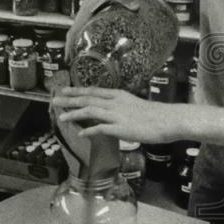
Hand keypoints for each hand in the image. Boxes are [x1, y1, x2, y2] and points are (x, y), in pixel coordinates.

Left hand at [51, 87, 185, 143]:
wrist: (168, 120)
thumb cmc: (155, 115)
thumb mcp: (134, 105)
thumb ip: (120, 107)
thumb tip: (110, 112)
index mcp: (118, 95)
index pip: (93, 91)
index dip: (77, 91)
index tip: (64, 90)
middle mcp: (115, 102)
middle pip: (87, 98)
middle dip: (69, 99)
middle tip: (55, 100)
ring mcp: (117, 114)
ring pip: (90, 110)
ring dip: (74, 113)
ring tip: (61, 116)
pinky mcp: (120, 128)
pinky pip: (100, 128)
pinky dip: (88, 130)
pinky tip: (80, 133)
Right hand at [65, 0, 138, 60]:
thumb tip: (136, 7)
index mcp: (84, 15)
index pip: (73, 33)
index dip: (70, 46)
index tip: (69, 58)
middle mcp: (82, 17)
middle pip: (71, 36)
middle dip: (69, 49)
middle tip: (70, 64)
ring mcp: (83, 17)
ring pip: (74, 33)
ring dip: (72, 45)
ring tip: (75, 59)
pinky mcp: (87, 16)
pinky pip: (80, 29)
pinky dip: (79, 38)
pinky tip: (85, 45)